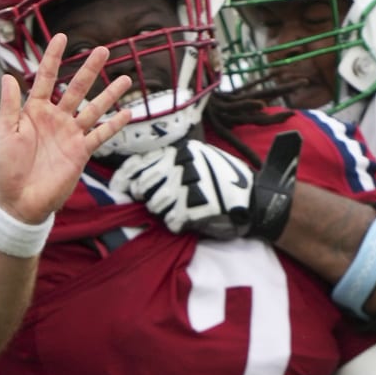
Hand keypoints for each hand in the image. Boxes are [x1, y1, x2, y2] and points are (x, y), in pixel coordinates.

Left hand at [0, 33, 131, 223]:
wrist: (17, 200)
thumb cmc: (5, 167)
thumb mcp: (3, 133)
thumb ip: (9, 106)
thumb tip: (7, 76)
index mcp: (33, 111)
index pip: (44, 78)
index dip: (53, 58)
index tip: (63, 37)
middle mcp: (54, 119)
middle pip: (75, 88)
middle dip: (89, 69)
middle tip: (104, 50)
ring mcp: (69, 134)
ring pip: (93, 108)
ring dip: (109, 94)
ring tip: (127, 78)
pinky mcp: (80, 152)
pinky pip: (100, 135)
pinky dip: (114, 125)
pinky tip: (127, 112)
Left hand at [111, 137, 255, 237]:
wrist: (257, 200)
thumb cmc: (224, 181)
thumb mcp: (198, 160)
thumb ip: (171, 163)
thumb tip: (137, 178)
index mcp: (181, 152)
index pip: (139, 164)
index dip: (124, 178)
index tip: (118, 187)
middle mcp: (182, 166)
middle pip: (144, 186)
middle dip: (146, 196)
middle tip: (157, 200)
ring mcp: (188, 186)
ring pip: (155, 204)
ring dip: (163, 210)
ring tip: (177, 208)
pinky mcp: (195, 208)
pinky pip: (172, 220)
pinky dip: (177, 222)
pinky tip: (188, 219)